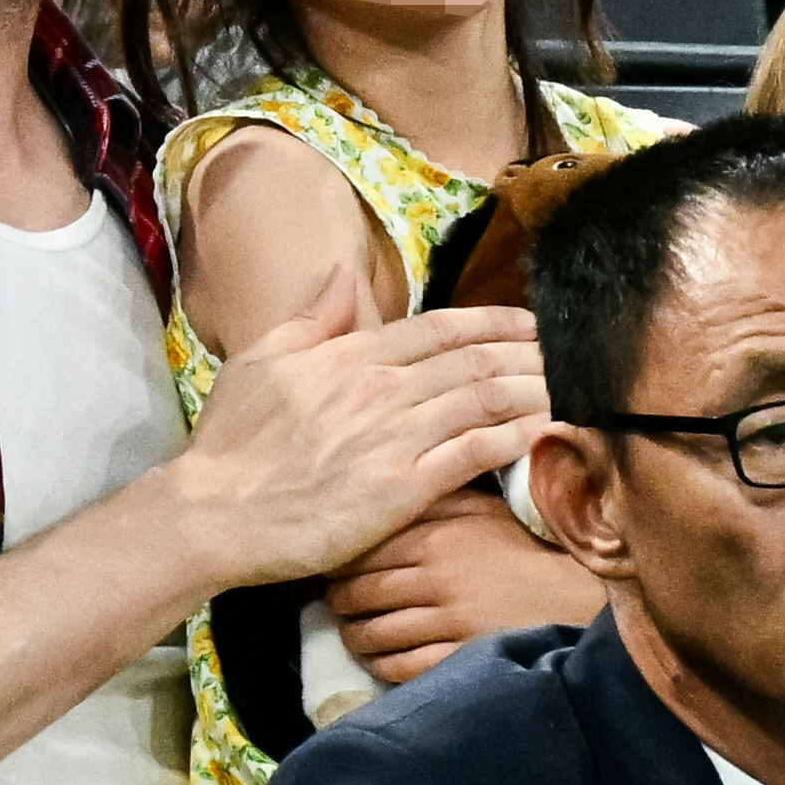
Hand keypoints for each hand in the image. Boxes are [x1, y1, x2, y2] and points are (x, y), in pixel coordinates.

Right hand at [171, 266, 551, 589]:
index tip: (528, 323)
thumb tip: (345, 272)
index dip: (491, 322)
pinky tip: (544, 431)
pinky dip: (516, 436)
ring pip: (483, 401)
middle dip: (525, 353)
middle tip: (565, 353)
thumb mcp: (260, 360)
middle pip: (472, 361)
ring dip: (531, 389)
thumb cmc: (232, 443)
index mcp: (348, 355)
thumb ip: (311, 316)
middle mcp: (379, 388)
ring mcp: (394, 437)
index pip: (437, 329)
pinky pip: (475, 452)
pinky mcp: (404, 487)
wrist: (216, 512)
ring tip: (568, 386)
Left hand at [323, 487, 605, 682]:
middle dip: (339, 604)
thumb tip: (384, 490)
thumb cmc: (524, 549)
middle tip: (336, 605)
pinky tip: (378, 660)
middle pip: (357, 596)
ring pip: (373, 635)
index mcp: (434, 539)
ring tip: (353, 634)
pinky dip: (380, 666)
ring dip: (354, 638)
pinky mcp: (461, 659)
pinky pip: (400, 668)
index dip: (336, 565)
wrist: (579, 596)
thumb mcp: (480, 511)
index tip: (331, 569)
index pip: (359, 554)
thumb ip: (433, 501)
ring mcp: (448, 623)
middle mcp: (435, 580)